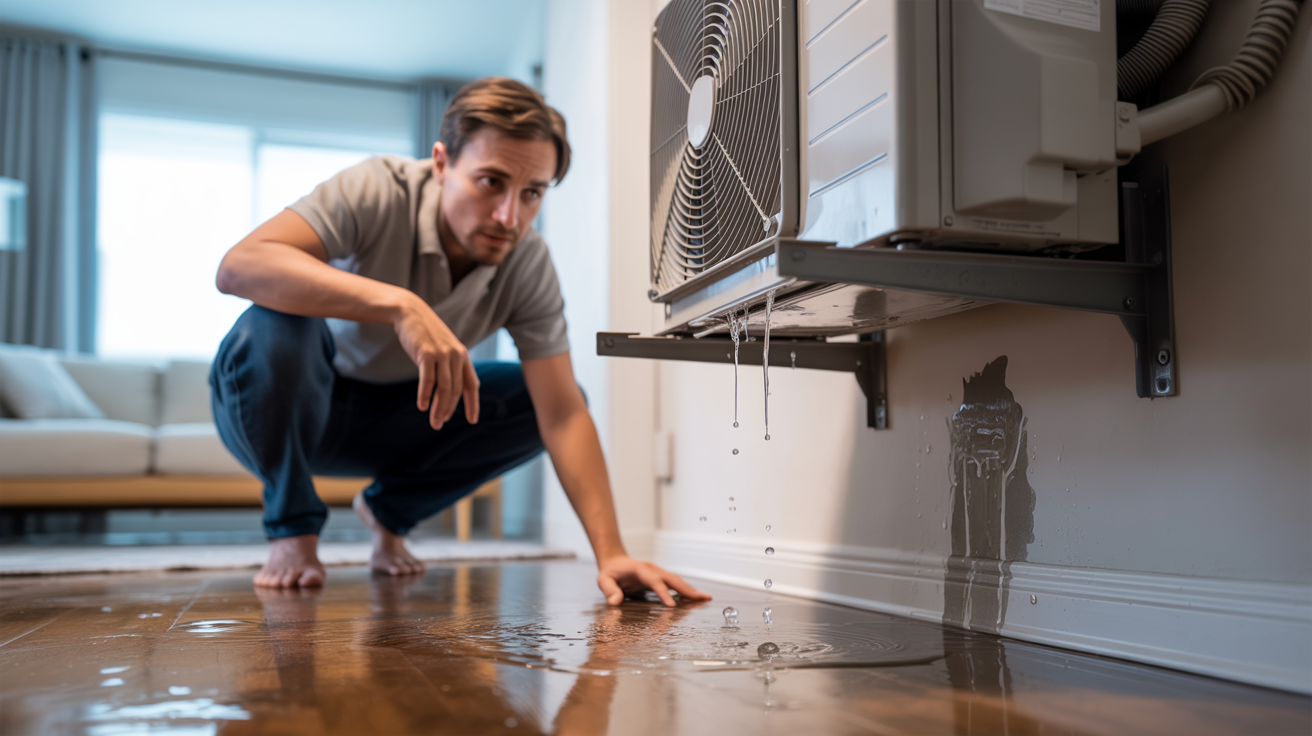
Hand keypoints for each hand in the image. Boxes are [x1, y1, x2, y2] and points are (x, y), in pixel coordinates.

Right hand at [392, 293, 479, 429]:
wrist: (411, 313)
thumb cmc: (425, 334)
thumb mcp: (442, 349)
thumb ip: (448, 366)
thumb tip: (447, 392)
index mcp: (463, 357)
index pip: (471, 385)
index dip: (473, 404)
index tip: (472, 420)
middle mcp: (456, 356)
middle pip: (456, 390)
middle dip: (448, 410)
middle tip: (439, 424)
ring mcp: (443, 354)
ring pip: (444, 388)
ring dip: (438, 408)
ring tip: (434, 422)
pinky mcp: (427, 354)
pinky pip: (428, 380)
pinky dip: (425, 395)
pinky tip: (422, 406)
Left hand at [596, 555, 711, 606]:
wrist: (615, 562)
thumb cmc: (610, 572)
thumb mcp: (604, 580)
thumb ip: (609, 590)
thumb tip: (615, 603)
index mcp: (641, 569)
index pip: (654, 581)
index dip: (663, 593)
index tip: (672, 607)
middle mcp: (653, 570)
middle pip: (673, 579)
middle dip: (687, 589)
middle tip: (703, 598)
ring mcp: (659, 573)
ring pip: (677, 581)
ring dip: (691, 590)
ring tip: (706, 599)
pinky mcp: (661, 578)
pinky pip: (675, 585)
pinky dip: (686, 591)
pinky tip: (696, 598)